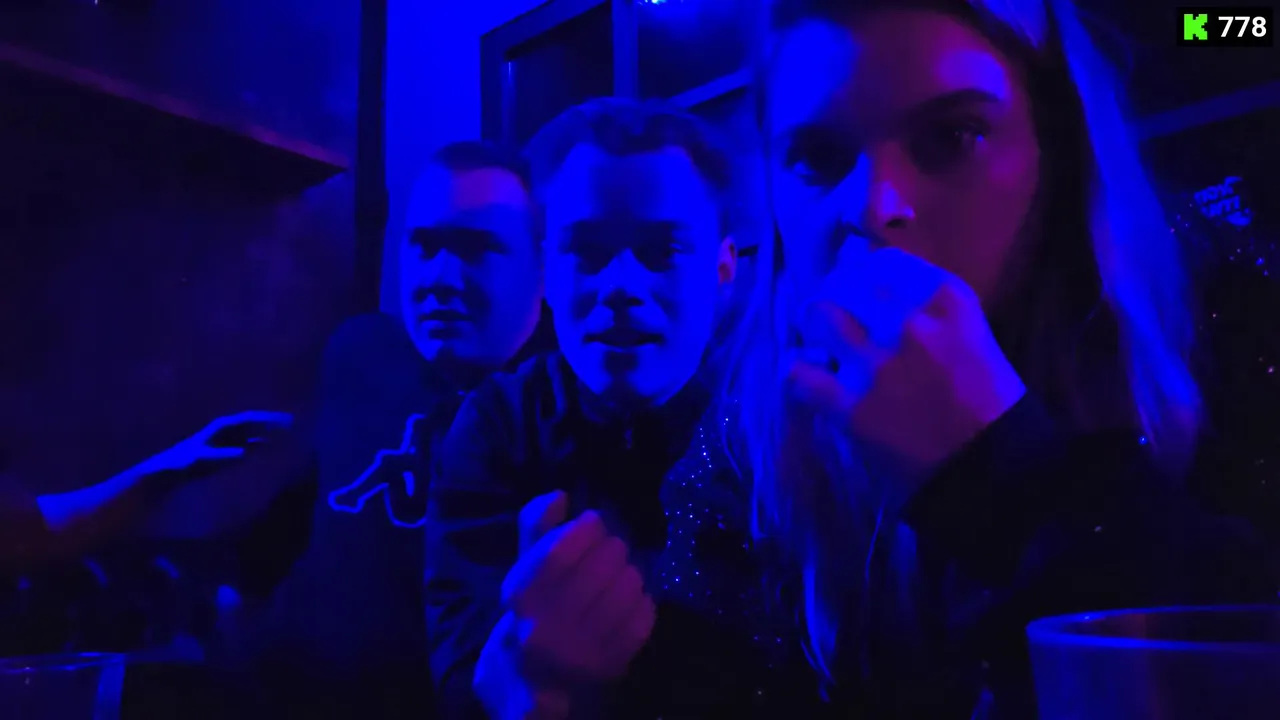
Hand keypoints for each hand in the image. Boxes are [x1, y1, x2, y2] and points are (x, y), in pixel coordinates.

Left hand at [142, 410, 294, 480]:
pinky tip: (269, 449)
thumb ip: (221, 457)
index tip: (288, 421)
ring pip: (252, 432)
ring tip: (287, 436)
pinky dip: (261, 443)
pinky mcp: (224, 449)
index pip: (251, 419)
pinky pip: (248, 442)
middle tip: (296, 425)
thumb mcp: (201, 461)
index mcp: (222, 427)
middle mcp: (225, 429)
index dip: (270, 419)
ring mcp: (225, 438)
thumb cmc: (182, 464)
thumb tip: (243, 454)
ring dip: (268, 433)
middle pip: (254, 423)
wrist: (166, 472)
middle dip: (274, 423)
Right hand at [474, 491, 654, 717]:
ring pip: (628, 587)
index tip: (593, 523)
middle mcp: (546, 628)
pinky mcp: (610, 665)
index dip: (585, 528)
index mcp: (520, 597)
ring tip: (618, 574)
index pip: (559, 551)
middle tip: (610, 549)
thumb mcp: (525, 564)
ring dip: (630, 571)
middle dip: (613, 546)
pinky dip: (642, 599)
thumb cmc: (534, 604)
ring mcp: (581, 651)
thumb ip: (536, 525)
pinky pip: (643, 616)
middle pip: (602, 565)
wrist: (532, 674)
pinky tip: (628, 599)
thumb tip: (559, 496)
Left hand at [790, 247, 1024, 482]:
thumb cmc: (992, 407)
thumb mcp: (976, 339)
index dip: (864, 272)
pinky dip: (795, 371)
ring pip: (818, 316)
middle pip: (846, 282)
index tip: (861, 286)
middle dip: (837, 295)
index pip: (886, 263)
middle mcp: (907, 321)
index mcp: (947, 301)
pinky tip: (803, 375)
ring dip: (816, 326)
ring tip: (821, 341)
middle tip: (837, 315)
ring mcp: (874, 362)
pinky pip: (797, 373)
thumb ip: (936, 312)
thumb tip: (887, 290)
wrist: (993, 468)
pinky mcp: (848, 404)